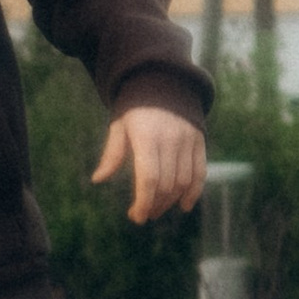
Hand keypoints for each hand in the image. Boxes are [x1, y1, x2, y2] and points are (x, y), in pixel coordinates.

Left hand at [93, 106, 207, 224]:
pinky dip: (193, 192)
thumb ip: (112, 154)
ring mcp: (188, 140)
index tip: (136, 216)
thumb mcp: (119, 126)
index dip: (143, 202)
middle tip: (143, 214)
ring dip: (171, 201)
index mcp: (147, 136)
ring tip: (157, 209)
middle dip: (154, 205)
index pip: (149, 179)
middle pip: (166, 184)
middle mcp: (170, 139)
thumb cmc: (135, 108)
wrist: (163, 81)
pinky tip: (183, 205)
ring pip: (184, 182)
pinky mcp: (200, 140)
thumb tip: (98, 179)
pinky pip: (200, 172)